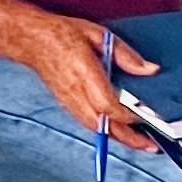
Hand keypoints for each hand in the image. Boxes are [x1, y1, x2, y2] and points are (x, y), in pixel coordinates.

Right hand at [26, 16, 154, 151]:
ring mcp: (70, 102)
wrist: (31, 41)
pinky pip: (89, 124)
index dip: (128, 114)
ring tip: (139, 143)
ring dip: (119, 139)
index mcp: (84, 74)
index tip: (148, 115)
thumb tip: (149, 69)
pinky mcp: (67, 105)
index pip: (108, 105)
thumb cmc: (61, 35)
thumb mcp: (98, 35)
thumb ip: (125, 54)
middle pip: (104, 125)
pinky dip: (105, 132)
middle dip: (129, 138)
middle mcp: (76, 93)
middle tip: (150, 146)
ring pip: (97, 129)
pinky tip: (118, 132)